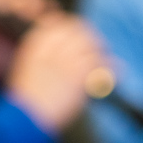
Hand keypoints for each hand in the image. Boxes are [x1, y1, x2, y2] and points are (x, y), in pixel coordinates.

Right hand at [5, 14, 111, 134]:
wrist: (25, 118)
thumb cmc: (25, 101)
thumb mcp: (25, 70)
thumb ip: (40, 57)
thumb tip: (60, 51)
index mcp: (34, 46)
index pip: (56, 23)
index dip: (71, 26)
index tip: (79, 32)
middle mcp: (49, 49)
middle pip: (76, 30)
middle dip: (89, 35)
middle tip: (98, 43)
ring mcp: (64, 61)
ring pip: (90, 44)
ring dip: (101, 49)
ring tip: (107, 57)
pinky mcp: (76, 75)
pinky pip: (99, 63)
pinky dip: (111, 65)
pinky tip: (117, 69)